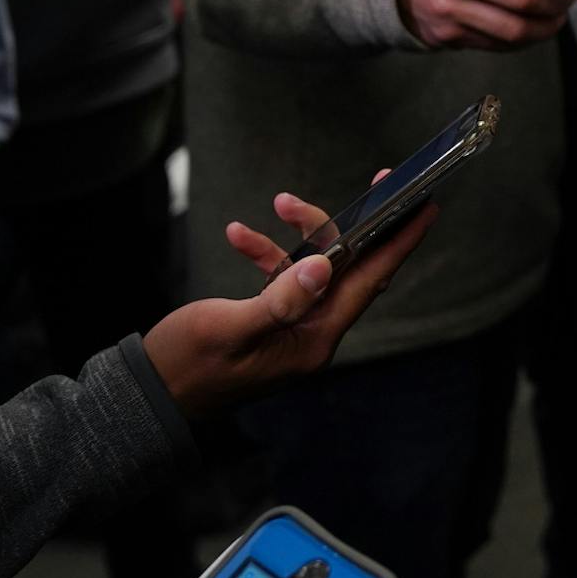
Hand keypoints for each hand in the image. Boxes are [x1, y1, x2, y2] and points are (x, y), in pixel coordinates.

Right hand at [143, 176, 434, 419]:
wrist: (148, 396)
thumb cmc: (186, 366)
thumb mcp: (230, 328)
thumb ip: (280, 299)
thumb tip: (323, 266)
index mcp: (314, 340)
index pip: (371, 282)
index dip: (401, 244)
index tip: (428, 208)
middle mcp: (312, 334)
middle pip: (350, 269)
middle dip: (354, 225)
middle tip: (377, 181)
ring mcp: (292, 328)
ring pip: (314, 267)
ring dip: (298, 234)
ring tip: (277, 204)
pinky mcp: (271, 321)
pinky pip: (281, 278)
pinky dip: (264, 253)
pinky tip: (238, 235)